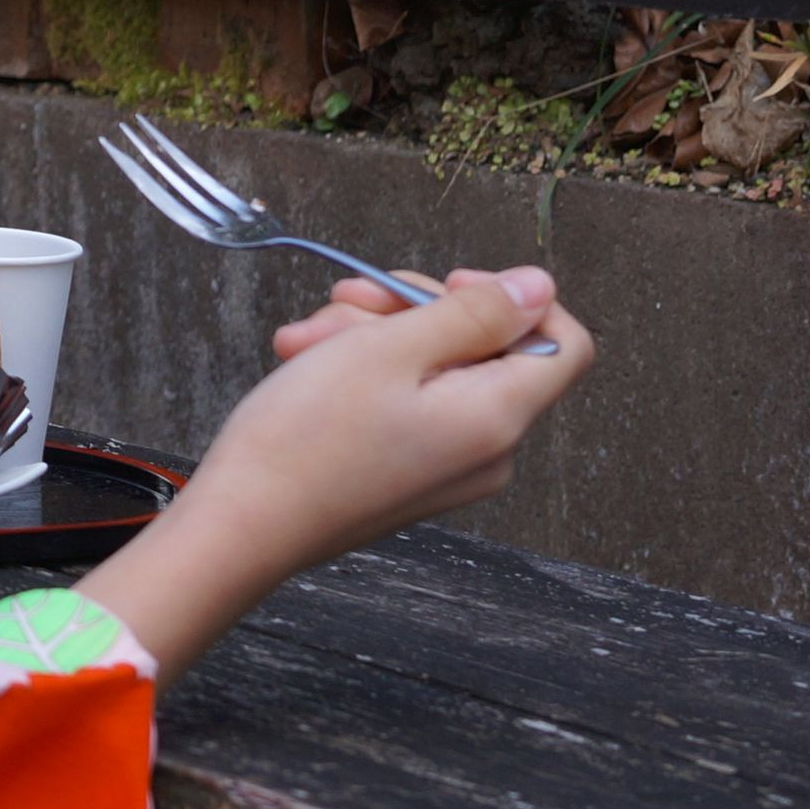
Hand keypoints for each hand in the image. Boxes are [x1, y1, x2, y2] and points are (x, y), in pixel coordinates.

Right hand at [78, 265, 591, 677]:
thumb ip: (475, 314)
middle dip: (415, 312)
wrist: (244, 523)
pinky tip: (309, 364)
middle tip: (344, 300)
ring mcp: (451, 470)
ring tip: (306, 339)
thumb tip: (540, 287)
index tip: (446, 284)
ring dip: (375, 338)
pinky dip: (366, 376)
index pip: (565, 343)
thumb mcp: (389, 349)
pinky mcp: (412, 478)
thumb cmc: (307, 437)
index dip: (515, 300)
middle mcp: (490, 451)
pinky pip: (412, 407)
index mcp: (498, 417)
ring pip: (438, 372)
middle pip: (487, 351)